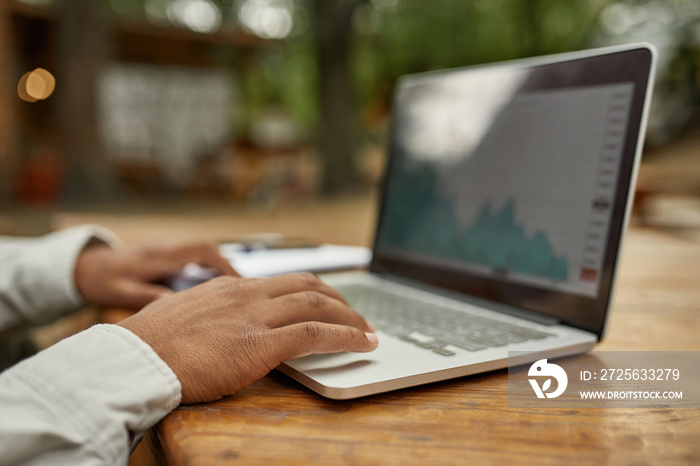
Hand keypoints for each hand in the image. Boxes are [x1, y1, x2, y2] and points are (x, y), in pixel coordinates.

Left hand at [75, 241, 236, 309]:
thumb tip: (175, 304)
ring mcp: (169, 250)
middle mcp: (169, 248)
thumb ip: (148, 296)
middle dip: (229, 267)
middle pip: (209, 250)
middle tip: (247, 290)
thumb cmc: (102, 280)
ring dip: (220, 269)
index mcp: (162, 255)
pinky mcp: (168, 256)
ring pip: (204, 254)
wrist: (85, 266)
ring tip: (235, 293)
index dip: (225, 265)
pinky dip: (209, 271)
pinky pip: (195, 259)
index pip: (202, 251)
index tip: (241, 283)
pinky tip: (215, 290)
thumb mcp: (120, 292)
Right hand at [117, 273, 377, 403]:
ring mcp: (254, 315)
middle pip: (308, 286)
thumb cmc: (150, 346)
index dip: (315, 291)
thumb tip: (226, 328)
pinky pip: (315, 333)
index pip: (285, 280)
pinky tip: (363, 344)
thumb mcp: (184, 317)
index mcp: (229, 286)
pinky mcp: (259, 343)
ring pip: (318, 305)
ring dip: (351, 317)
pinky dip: (346, 336)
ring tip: (368, 331)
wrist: (132, 360)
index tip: (328, 301)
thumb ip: (213, 316)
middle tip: (356, 316)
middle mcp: (247, 293)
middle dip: (339, 300)